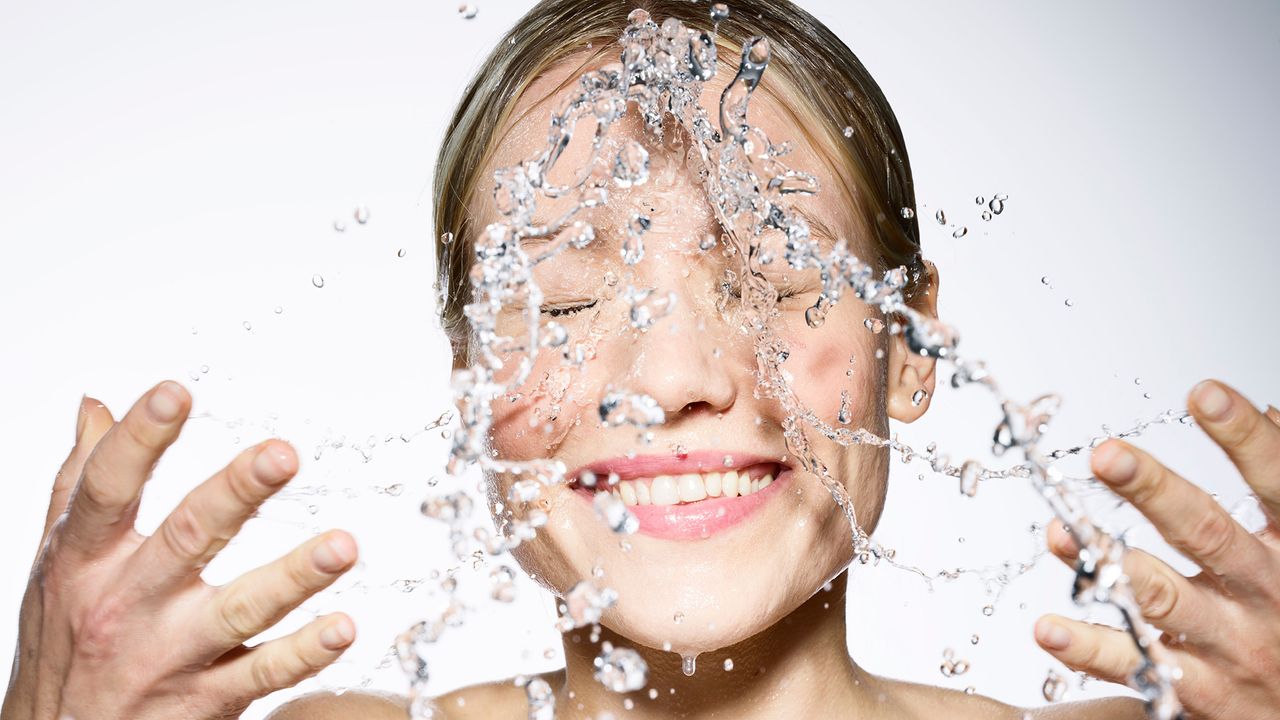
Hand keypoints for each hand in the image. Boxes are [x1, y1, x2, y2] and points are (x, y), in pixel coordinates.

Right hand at [1, 381, 358, 719]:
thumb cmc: (66, 642)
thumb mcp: (58, 562)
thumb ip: (81, 481)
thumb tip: (95, 406)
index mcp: (86, 560)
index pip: (108, 489)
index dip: (139, 439)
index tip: (175, 393)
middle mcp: (126, 604)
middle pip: (186, 539)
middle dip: (236, 494)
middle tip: (283, 455)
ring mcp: (168, 655)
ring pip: (237, 610)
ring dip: (293, 578)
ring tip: (343, 546)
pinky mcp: (204, 700)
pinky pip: (261, 674)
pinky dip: (303, 653)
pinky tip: (342, 627)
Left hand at [1033, 379, 1279, 718]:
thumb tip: (1265, 413)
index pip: (1277, 481)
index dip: (1244, 436)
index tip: (1203, 392)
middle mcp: (1267, 592)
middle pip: (1208, 533)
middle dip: (1156, 491)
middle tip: (1107, 456)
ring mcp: (1234, 644)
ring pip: (1166, 600)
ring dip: (1112, 564)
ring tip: (1063, 534)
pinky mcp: (1204, 693)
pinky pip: (1139, 666)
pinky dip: (1089, 649)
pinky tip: (1049, 628)